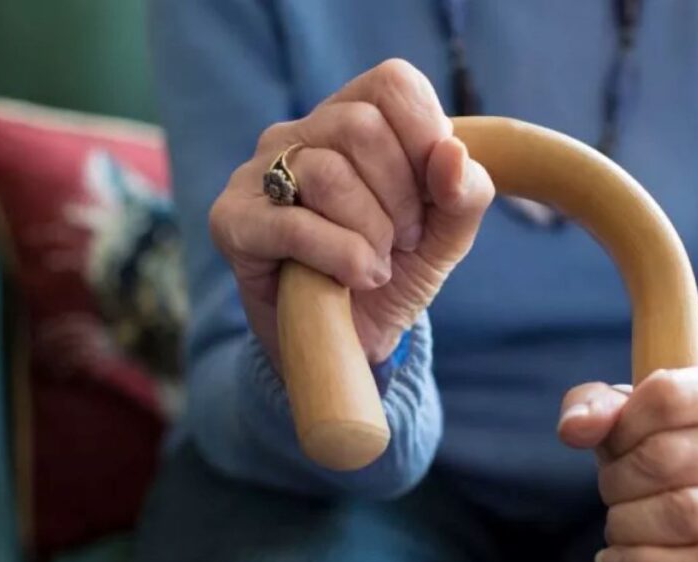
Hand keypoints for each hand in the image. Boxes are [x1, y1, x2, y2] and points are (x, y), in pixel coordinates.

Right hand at [209, 59, 494, 364]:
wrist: (348, 341)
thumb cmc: (391, 273)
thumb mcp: (444, 236)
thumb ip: (464, 193)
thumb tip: (452, 154)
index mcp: (350, 119)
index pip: (391, 83)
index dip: (426, 133)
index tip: (437, 190)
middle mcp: (298, 134)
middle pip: (360, 125)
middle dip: (401, 194)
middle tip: (404, 239)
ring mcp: (258, 173)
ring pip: (328, 173)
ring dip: (371, 232)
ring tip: (377, 264)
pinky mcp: (233, 220)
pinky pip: (295, 224)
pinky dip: (342, 257)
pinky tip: (357, 278)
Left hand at [557, 366, 697, 561]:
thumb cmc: (684, 447)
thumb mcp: (641, 414)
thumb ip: (598, 405)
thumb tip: (575, 428)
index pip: (668, 395)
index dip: (623, 424)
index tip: (614, 443)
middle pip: (667, 457)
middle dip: (618, 478)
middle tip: (613, 489)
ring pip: (683, 513)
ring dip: (626, 523)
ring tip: (618, 524)